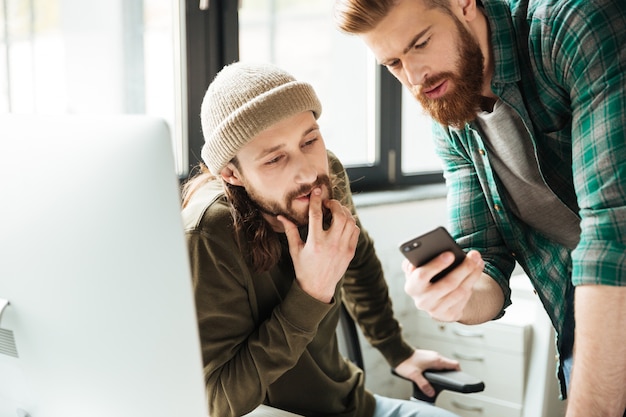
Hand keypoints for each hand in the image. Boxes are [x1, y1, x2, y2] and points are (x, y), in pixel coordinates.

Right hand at [278, 187, 359, 302]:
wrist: (317, 288)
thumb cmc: (304, 268)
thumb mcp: (295, 250)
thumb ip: (290, 231)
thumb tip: (281, 216)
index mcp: (315, 243)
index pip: (316, 215)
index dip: (316, 200)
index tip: (317, 191)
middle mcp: (330, 244)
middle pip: (339, 215)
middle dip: (334, 204)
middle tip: (328, 203)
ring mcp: (343, 248)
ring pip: (350, 222)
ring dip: (344, 212)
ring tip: (336, 211)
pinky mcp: (350, 252)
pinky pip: (355, 231)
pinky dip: (351, 223)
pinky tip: (343, 223)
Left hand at [394, 349, 459, 397]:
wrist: (398, 352)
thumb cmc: (405, 361)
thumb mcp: (414, 376)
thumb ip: (424, 385)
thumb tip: (431, 392)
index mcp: (436, 360)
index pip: (454, 364)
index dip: (458, 372)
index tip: (458, 378)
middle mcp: (435, 356)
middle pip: (449, 365)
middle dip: (450, 373)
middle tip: (447, 381)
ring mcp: (431, 355)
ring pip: (442, 364)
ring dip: (442, 371)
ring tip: (438, 379)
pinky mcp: (427, 356)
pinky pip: (436, 363)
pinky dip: (436, 368)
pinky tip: (430, 374)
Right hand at [403, 250, 483, 321]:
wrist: (433, 298)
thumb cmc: (427, 277)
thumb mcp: (420, 268)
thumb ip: (420, 260)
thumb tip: (432, 251)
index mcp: (411, 286)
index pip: (421, 275)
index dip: (435, 265)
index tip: (450, 254)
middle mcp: (421, 301)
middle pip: (447, 284)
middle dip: (462, 268)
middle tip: (473, 255)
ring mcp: (436, 310)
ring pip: (460, 291)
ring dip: (472, 274)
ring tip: (478, 260)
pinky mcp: (449, 314)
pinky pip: (464, 298)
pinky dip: (472, 282)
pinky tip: (477, 270)